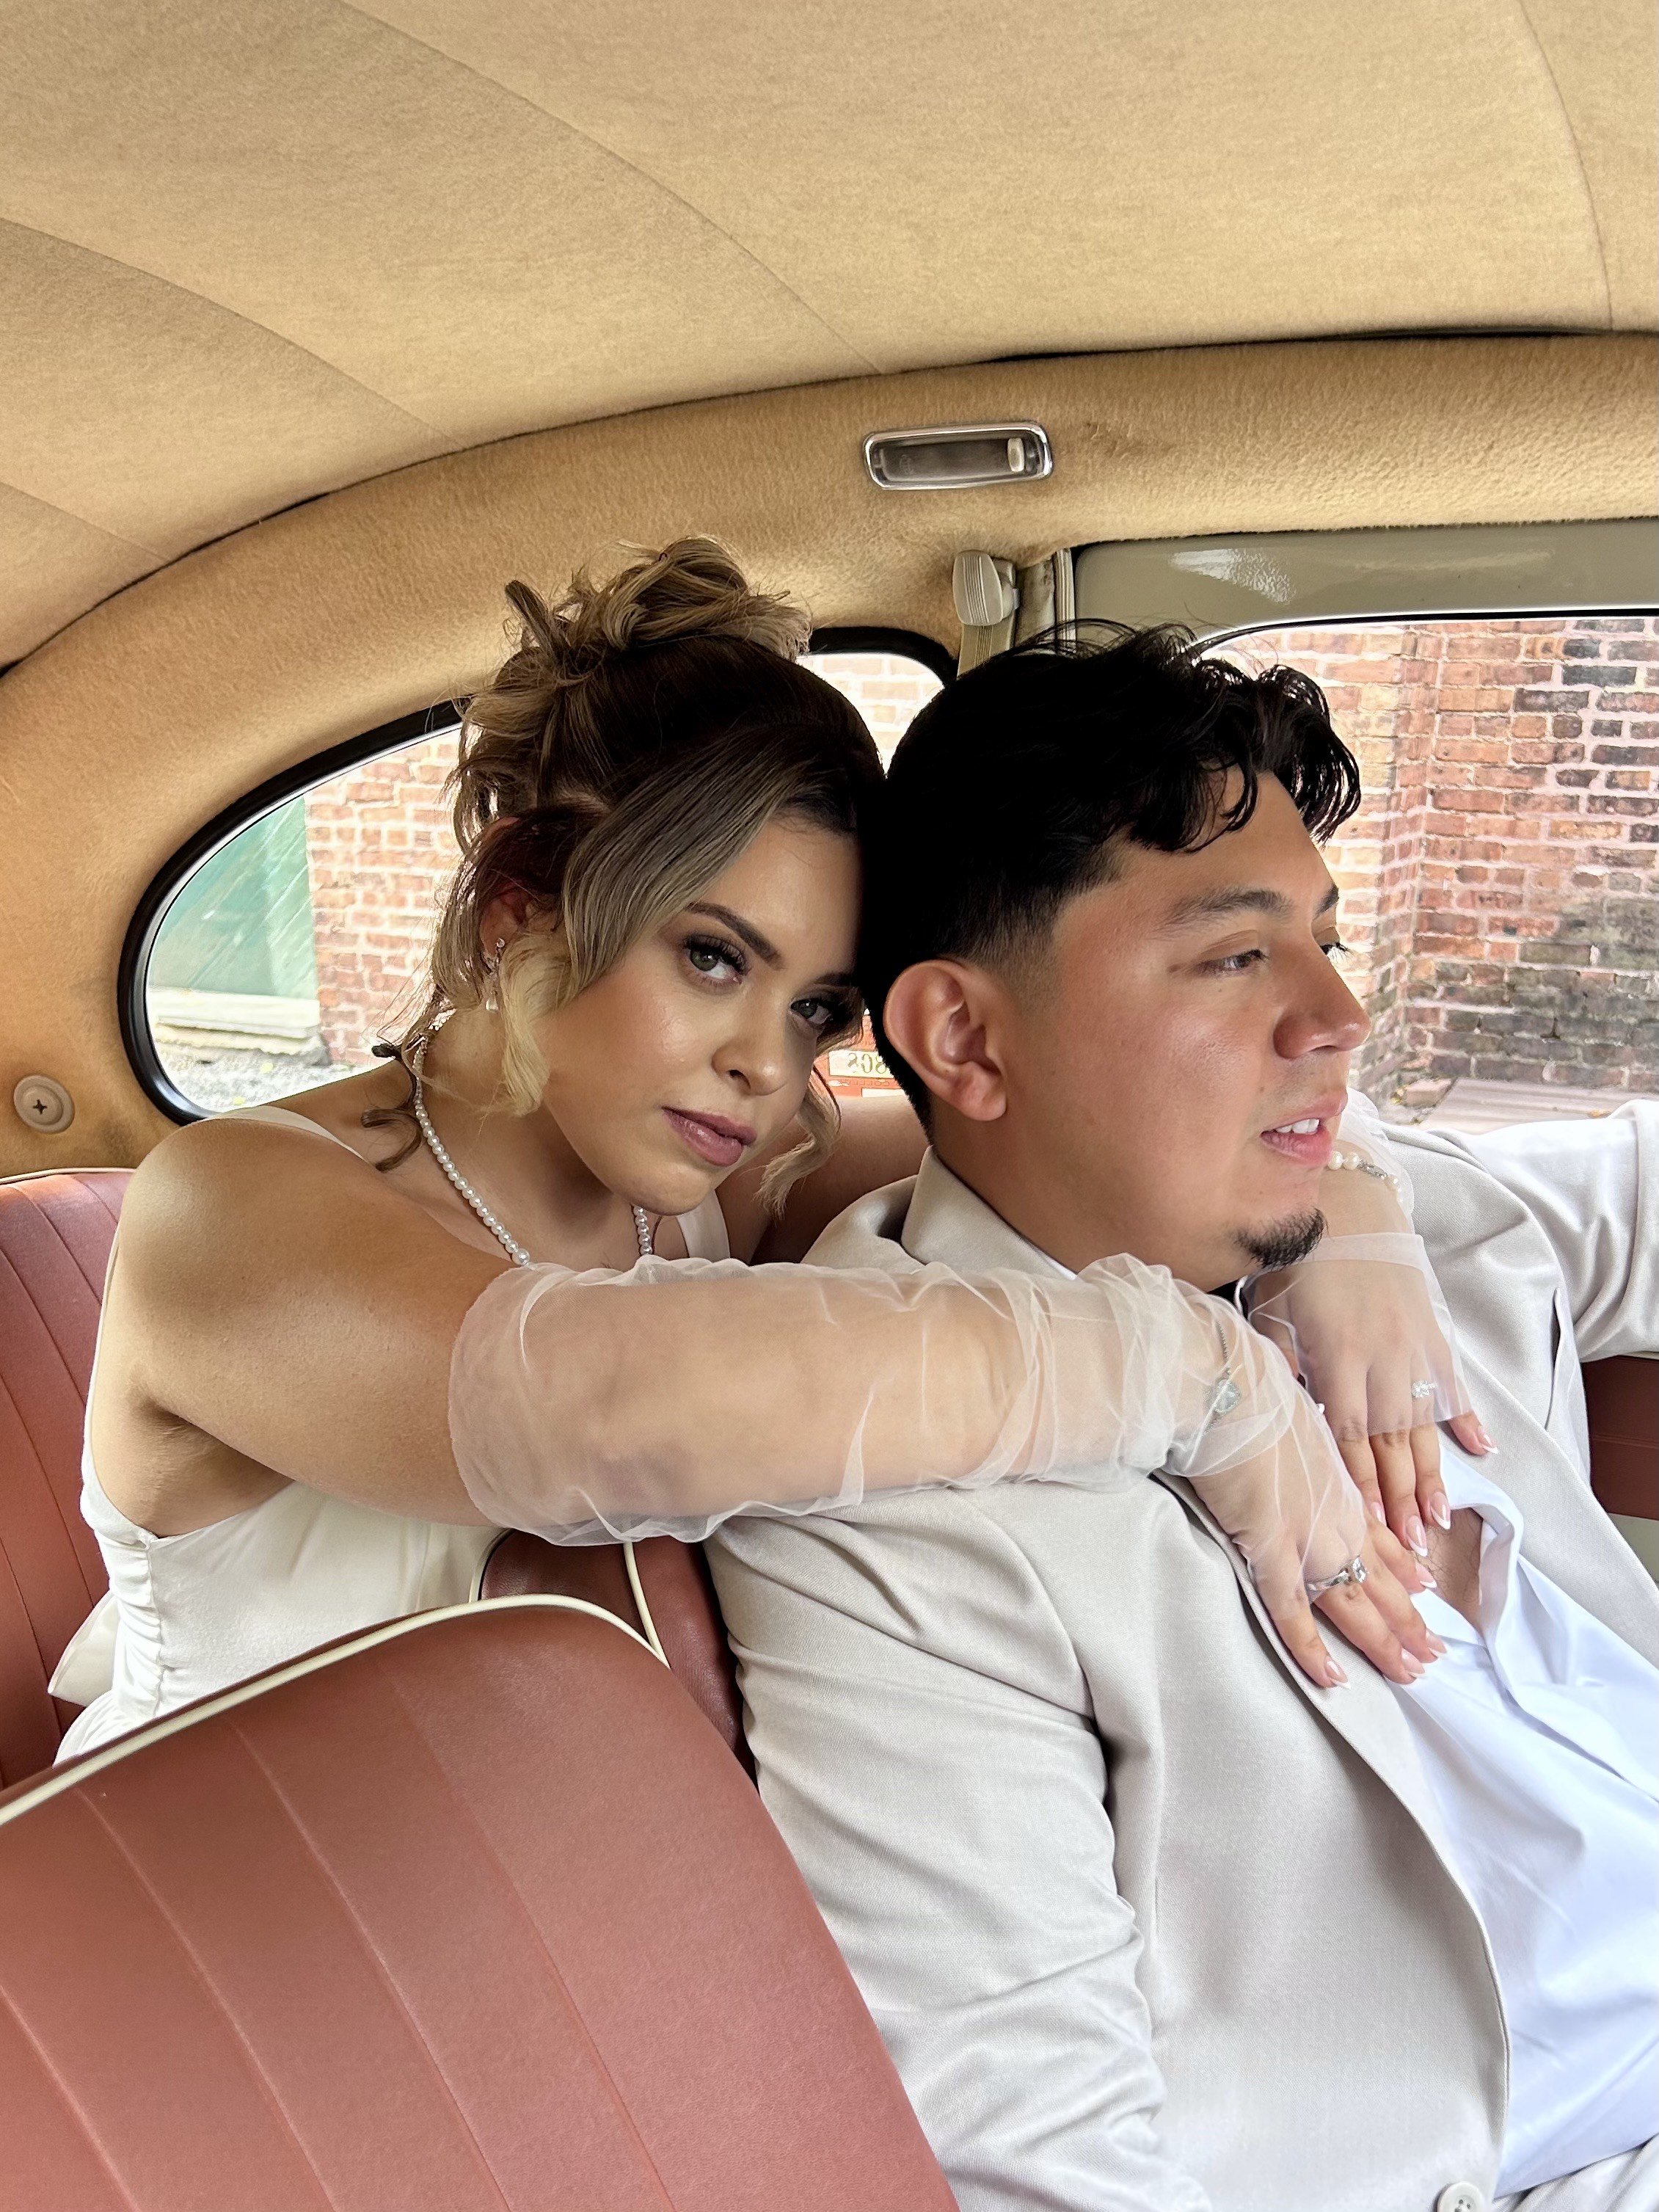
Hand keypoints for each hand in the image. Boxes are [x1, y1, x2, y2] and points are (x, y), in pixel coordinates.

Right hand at [1184, 1326, 1441, 1690]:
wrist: (1226, 1388)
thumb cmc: (1250, 1389)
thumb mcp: (1292, 1408)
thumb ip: (1301, 1433)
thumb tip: (1293, 1424)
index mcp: (1341, 1481)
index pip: (1381, 1535)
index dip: (1403, 1567)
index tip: (1425, 1590)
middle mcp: (1336, 1513)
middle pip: (1381, 1577)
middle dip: (1408, 1619)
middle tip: (1431, 1654)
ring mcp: (1309, 1535)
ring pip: (1355, 1603)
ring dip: (1383, 1642)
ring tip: (1409, 1673)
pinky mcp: (1272, 1550)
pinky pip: (1295, 1613)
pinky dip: (1313, 1649)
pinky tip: (1333, 1678)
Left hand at [1247, 1245, 1492, 1557]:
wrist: (1346, 1205)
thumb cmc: (1297, 1264)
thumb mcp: (1272, 1315)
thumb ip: (1282, 1369)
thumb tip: (1286, 1417)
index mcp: (1336, 1360)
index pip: (1351, 1438)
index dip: (1361, 1486)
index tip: (1368, 1529)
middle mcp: (1381, 1360)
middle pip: (1392, 1443)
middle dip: (1399, 1499)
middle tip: (1411, 1548)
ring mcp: (1413, 1348)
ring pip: (1424, 1424)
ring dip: (1430, 1475)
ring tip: (1439, 1520)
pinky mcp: (1432, 1332)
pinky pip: (1452, 1383)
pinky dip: (1468, 1416)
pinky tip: (1483, 1448)